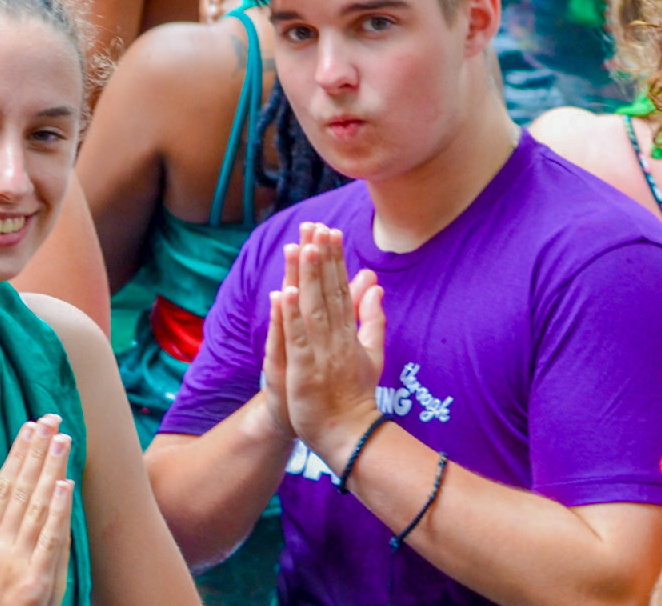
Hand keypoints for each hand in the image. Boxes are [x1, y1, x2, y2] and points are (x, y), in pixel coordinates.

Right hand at [0, 416, 74, 605]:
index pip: (3, 485)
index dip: (17, 454)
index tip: (29, 427)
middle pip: (22, 488)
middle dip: (37, 452)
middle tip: (50, 420)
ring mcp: (19, 560)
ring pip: (37, 506)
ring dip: (50, 470)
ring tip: (62, 439)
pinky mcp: (37, 580)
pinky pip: (49, 539)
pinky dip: (58, 511)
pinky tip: (65, 484)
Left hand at [274, 224, 386, 467]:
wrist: (351, 434)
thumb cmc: (356, 395)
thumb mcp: (372, 353)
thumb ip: (373, 319)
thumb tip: (376, 287)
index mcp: (349, 332)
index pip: (342, 289)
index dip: (335, 260)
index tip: (330, 232)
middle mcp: (338, 337)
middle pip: (328, 291)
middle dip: (322, 258)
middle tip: (316, 226)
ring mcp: (323, 352)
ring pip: (314, 308)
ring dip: (308, 278)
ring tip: (303, 248)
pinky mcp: (307, 370)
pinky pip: (299, 339)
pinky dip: (292, 316)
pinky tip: (285, 294)